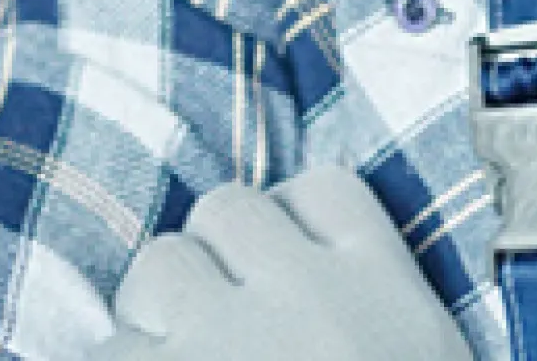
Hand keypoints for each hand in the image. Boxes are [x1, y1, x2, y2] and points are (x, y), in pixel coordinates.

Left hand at [94, 166, 470, 360]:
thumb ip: (386, 322)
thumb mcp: (428, 360)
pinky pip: (108, 345)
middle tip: (219, 331)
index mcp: (389, 297)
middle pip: (230, 208)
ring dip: (157, 315)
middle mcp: (306, 297)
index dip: (293, 224)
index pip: (329, 192)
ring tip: (178, 359)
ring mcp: (223, 338)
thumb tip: (337, 305)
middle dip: (215, 262)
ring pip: (159, 265)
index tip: (280, 268)